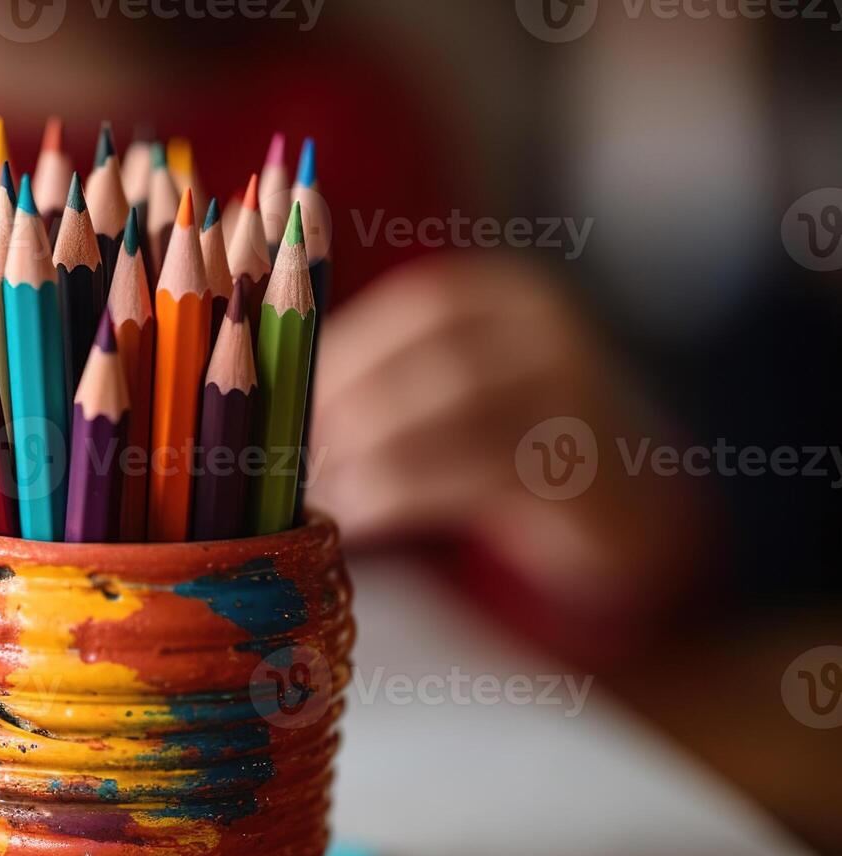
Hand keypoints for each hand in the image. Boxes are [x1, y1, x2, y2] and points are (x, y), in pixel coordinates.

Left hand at [307, 254, 708, 610]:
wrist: (621, 508)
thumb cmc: (503, 444)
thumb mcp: (450, 393)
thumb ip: (382, 383)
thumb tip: (273, 408)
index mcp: (509, 297)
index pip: (421, 306)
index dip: (344, 352)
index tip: (283, 400)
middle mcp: (550, 334)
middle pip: (440, 356)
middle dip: (349, 406)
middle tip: (286, 455)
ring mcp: (576, 399)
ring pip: (459, 408)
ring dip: (371, 454)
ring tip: (317, 491)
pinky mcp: (577, 469)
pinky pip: (479, 473)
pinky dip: (402, 495)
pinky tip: (357, 518)